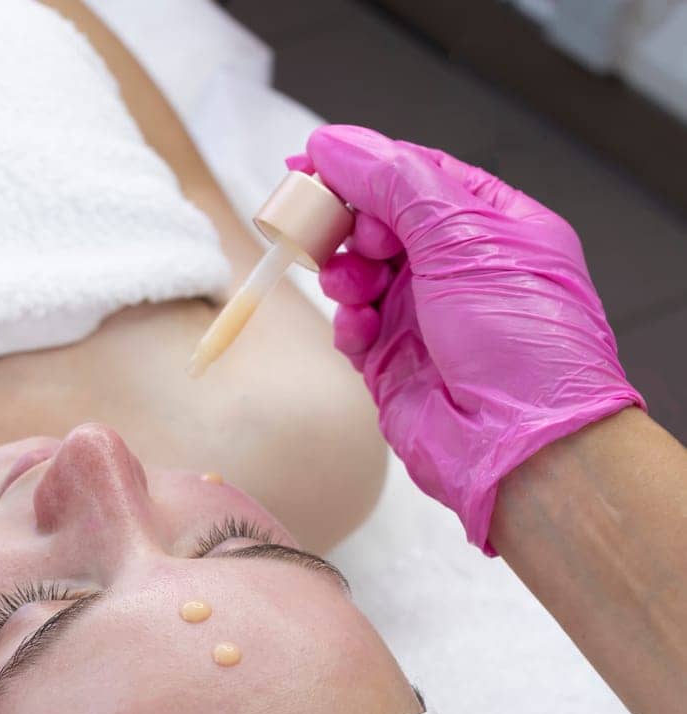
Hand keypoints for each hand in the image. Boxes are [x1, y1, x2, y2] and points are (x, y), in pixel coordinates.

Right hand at [287, 126, 645, 553]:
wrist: (522, 447)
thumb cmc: (522, 343)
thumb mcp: (463, 238)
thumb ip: (395, 184)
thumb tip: (337, 143)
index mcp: (494, 225)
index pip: (418, 175)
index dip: (364, 165)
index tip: (313, 159)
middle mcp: (460, 270)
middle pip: (382, 221)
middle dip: (349, 221)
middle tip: (324, 224)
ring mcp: (425, 319)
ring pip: (360, 273)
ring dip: (344, 271)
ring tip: (348, 283)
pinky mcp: (395, 366)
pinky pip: (353, 329)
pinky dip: (346, 323)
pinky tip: (356, 329)